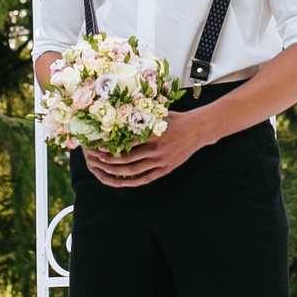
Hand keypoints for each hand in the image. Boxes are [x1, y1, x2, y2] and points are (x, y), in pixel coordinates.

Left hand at [82, 110, 212, 187]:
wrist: (197, 129)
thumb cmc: (176, 120)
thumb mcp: (158, 115)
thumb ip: (141, 118)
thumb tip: (120, 116)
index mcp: (152, 135)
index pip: (127, 143)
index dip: (112, 146)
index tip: (101, 146)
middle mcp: (156, 150)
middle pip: (128, 159)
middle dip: (111, 160)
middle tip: (99, 159)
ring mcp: (161, 161)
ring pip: (135, 171)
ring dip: (119, 172)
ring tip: (108, 170)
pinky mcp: (166, 169)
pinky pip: (146, 178)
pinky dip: (134, 181)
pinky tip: (124, 181)